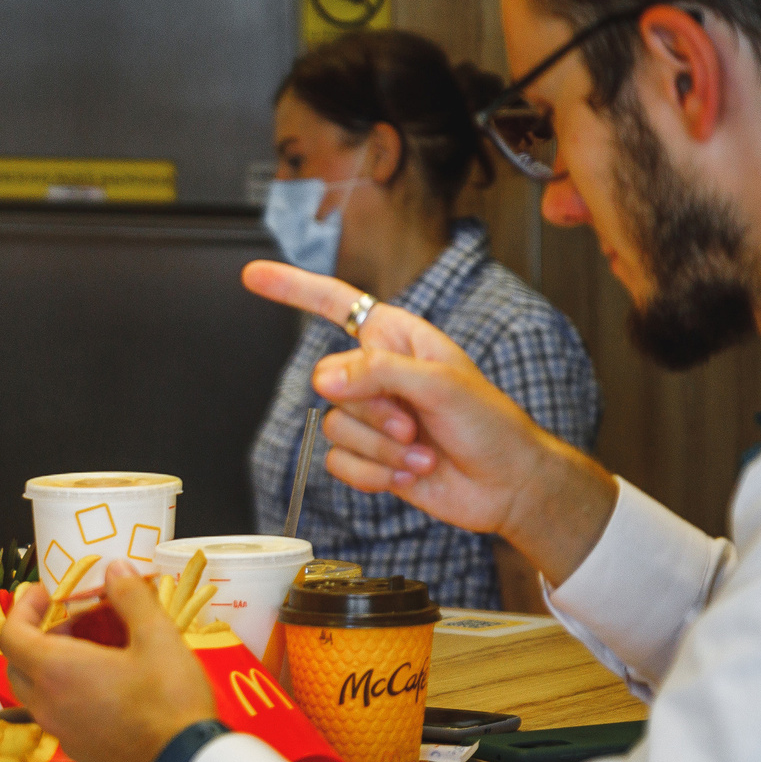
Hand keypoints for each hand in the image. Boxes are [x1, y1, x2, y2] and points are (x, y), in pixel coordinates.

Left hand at [0, 565, 217, 761]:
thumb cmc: (169, 701)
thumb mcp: (158, 638)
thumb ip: (131, 598)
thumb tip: (114, 568)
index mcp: (55, 671)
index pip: (11, 635)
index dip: (23, 607)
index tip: (46, 592)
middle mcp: (47, 703)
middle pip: (19, 663)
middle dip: (39, 634)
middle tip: (74, 618)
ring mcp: (61, 732)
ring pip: (38, 689)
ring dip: (55, 662)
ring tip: (100, 646)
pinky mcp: (80, 751)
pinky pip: (58, 711)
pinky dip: (70, 688)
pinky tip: (112, 682)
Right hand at [241, 259, 617, 584]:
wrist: (507, 486)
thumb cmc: (491, 425)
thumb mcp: (440, 384)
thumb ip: (378, 373)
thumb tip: (323, 379)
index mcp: (397, 339)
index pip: (335, 303)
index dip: (293, 288)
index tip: (253, 275)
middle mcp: (378, 373)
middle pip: (328, 382)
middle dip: (371, 411)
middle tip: (414, 424)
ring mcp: (372, 417)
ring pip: (332, 427)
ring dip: (380, 449)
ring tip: (420, 452)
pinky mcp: (368, 456)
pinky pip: (338, 463)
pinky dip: (374, 475)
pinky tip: (408, 474)